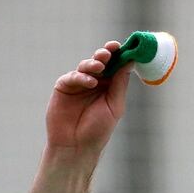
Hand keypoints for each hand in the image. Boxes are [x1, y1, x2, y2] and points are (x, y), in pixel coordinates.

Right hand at [46, 41, 131, 155]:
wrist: (76, 146)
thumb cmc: (98, 130)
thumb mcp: (114, 106)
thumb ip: (120, 84)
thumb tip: (130, 61)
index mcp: (109, 86)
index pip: (115, 66)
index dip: (118, 55)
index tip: (122, 46)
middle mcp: (95, 82)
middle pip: (100, 62)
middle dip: (105, 54)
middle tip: (110, 50)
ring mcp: (79, 83)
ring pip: (86, 66)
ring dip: (94, 63)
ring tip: (100, 65)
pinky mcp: (64, 86)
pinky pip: (73, 77)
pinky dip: (82, 77)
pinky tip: (90, 82)